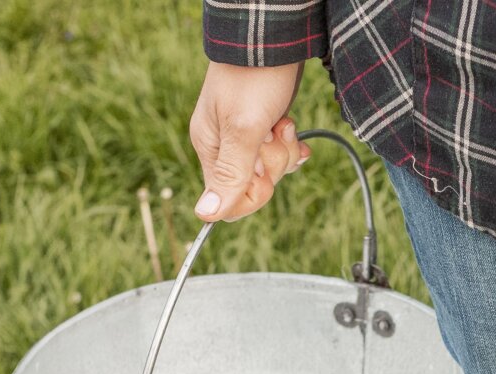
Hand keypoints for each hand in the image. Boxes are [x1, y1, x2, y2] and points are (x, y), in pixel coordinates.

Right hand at [189, 61, 310, 222]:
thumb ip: (230, 173)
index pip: (229, 202)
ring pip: (270, 172)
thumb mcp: (243, 129)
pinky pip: (280, 156)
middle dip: (273, 165)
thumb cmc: (255, 77)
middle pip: (254, 187)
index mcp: (210, 150)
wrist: (275, 37)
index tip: (262, 166)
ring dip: (284, 151)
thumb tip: (204, 214)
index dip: (254, 193)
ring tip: (282, 122)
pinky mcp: (264, 130)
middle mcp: (224, 148)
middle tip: (273, 133)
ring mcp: (244, 139)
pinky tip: (291, 127)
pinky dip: (290, 145)